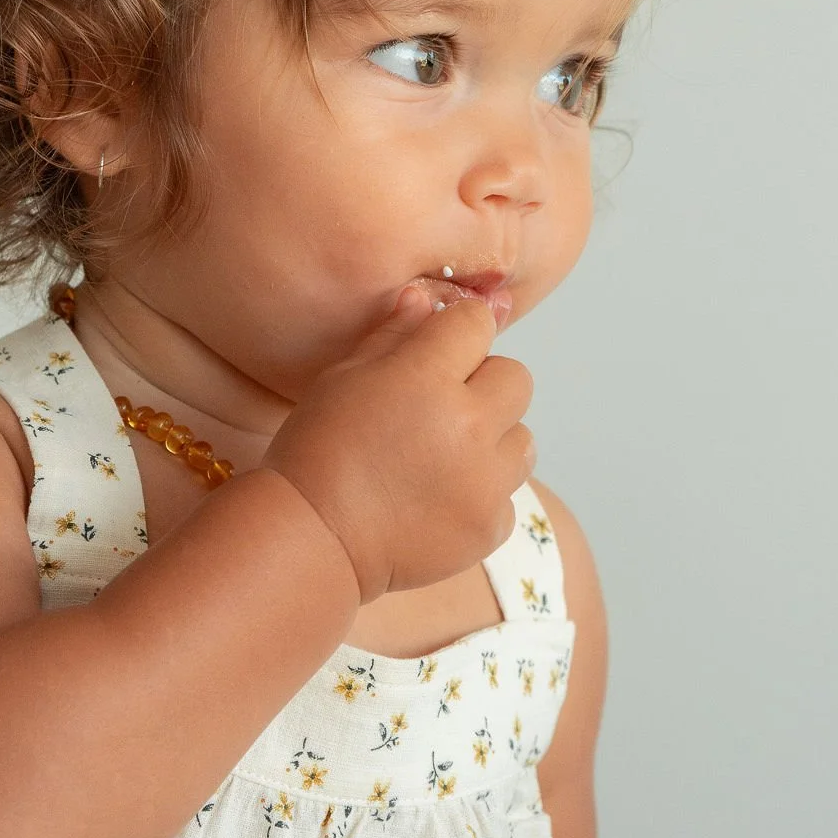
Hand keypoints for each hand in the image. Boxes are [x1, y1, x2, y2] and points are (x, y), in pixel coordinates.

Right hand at [261, 285, 535, 605]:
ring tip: (445, 456)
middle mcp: (469, 425)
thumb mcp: (343, 376)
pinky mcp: (492, 525)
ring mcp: (485, 480)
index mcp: (428, 377)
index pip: (477, 324)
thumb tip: (424, 299)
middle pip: (516, 378)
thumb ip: (393, 334)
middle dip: (485, 384)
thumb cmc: (317, 450)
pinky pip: (509, 493)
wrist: (314, 538)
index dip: (458, 332)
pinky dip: (483, 493)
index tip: (441, 349)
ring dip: (493, 439)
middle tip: (442, 408)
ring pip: (522, 437)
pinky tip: (439, 497)